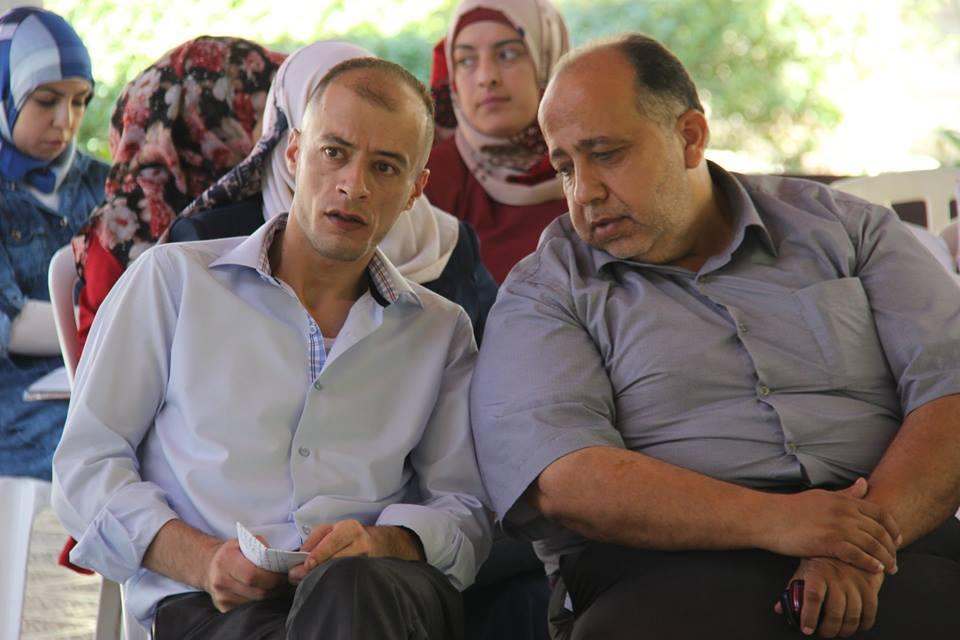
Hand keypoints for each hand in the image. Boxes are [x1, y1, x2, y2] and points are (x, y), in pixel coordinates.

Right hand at [202, 538, 286, 611]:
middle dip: (275, 588)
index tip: (284, 575)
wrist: (209, 566)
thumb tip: (279, 561)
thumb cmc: (231, 553)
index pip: (253, 575)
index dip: (272, 578)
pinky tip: (263, 592)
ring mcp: (221, 597)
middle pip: (256, 592)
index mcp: (226, 560)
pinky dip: (259, 602)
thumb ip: (262, 547)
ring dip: (269, 596)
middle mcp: (220, 580)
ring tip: (276, 586)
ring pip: (254, 602)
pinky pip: (248, 608)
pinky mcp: (223, 608)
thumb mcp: (244, 542)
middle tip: (284, 582)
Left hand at [287, 520, 421, 583]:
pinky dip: (330, 580)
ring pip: (340, 570)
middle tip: (296, 575)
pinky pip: (345, 577)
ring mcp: (364, 561)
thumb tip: (301, 555)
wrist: (373, 543)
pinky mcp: (364, 573)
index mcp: (350, 529)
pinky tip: (319, 582)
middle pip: (337, 559)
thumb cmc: (346, 535)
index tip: (307, 564)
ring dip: (321, 576)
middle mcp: (360, 544)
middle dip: (315, 568)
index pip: (333, 542)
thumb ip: (314, 539)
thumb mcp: (330, 529)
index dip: (319, 553)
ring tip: (304, 580)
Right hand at [763, 478, 900, 574]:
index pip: (880, 514)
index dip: (893, 528)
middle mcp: (845, 512)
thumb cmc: (792, 508)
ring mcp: (838, 527)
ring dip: (885, 559)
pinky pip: (858, 555)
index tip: (897, 540)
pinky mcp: (829, 542)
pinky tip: (875, 570)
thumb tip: (863, 483)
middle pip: (880, 531)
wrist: (769, 517)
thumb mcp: (822, 496)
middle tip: (895, 561)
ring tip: (890, 569)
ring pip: (872, 544)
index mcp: (844, 500)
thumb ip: (846, 493)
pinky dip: (870, 563)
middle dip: (892, 548)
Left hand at [775, 557, 883, 637]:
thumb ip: (793, 590)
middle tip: (824, 633)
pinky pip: (871, 610)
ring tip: (839, 632)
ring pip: (853, 615)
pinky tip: (857, 625)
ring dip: (846, 630)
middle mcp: (837, 577)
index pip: (812, 597)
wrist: (846, 540)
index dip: (809, 616)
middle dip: (828, 629)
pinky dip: (865, 623)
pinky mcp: (870, 585)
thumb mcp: (803, 570)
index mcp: (817, 572)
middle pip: (835, 612)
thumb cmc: (820, 558)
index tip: (807, 629)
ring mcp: (855, 582)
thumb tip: (780, 608)